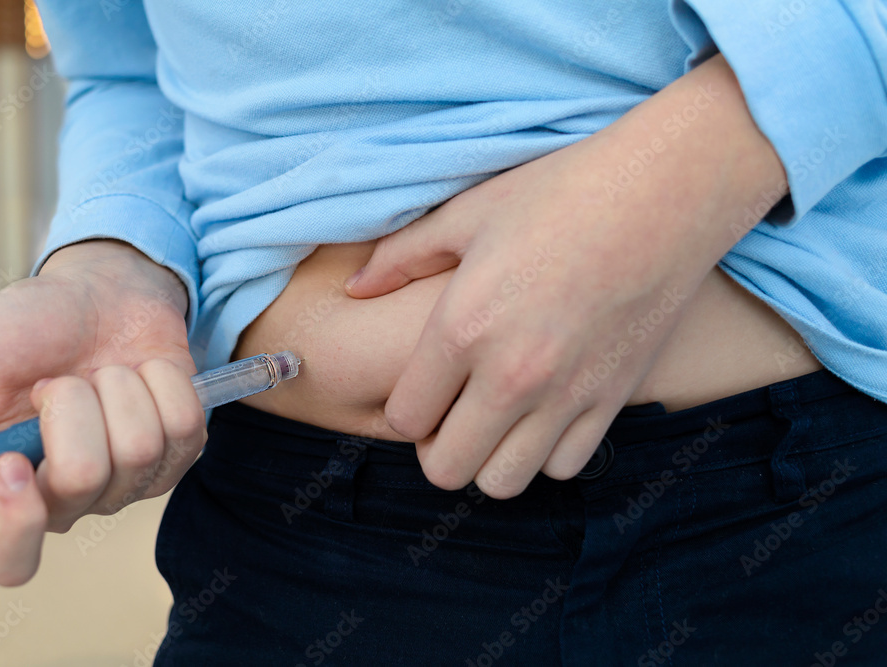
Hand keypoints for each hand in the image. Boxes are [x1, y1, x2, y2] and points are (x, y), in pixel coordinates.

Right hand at [0, 239, 206, 584]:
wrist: (96, 290)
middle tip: (58, 380)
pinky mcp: (179, 453)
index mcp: (1, 493)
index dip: (18, 523)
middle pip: (82, 482)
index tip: (15, 462)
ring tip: (101, 373)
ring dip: (118, 387)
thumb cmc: (24, 329)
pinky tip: (141, 374)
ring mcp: (129, 481)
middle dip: (71, 404)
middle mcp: (68, 500)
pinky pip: (186, 427)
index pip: (10, 560)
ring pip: (139, 450)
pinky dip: (162, 381)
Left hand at [345, 55, 785, 497]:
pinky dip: (546, 451)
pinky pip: (563, 466)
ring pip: (504, 482)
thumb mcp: (468, 213)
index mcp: (463, 328)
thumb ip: (401, 257)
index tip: (421, 388)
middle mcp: (511, 375)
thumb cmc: (560, 192)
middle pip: (447, 469)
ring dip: (490, 458)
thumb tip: (356, 288)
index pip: (404, 418)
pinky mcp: (614, 400)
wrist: (667, 192)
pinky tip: (545, 411)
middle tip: (450, 413)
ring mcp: (567, 395)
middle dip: (437, 449)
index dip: (404, 409)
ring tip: (496, 418)